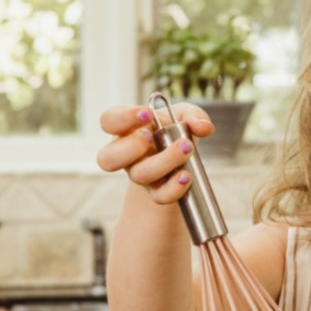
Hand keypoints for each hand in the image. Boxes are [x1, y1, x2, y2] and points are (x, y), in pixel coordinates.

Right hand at [97, 103, 213, 203]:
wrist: (184, 158)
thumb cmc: (176, 130)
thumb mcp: (186, 115)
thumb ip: (195, 114)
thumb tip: (202, 126)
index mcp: (126, 129)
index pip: (108, 121)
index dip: (122, 118)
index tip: (146, 113)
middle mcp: (126, 154)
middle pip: (108, 158)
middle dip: (130, 146)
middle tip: (150, 135)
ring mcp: (139, 174)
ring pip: (138, 176)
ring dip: (162, 162)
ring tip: (185, 149)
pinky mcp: (156, 191)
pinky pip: (159, 196)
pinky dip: (174, 188)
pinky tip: (186, 175)